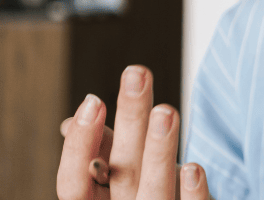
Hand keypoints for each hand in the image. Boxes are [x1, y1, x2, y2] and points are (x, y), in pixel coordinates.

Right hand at [57, 65, 211, 199]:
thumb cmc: (145, 192)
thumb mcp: (122, 173)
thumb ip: (103, 149)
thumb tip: (69, 122)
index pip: (74, 181)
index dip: (80, 144)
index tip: (93, 100)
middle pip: (122, 172)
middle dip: (130, 122)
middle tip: (137, 74)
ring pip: (154, 191)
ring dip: (160, 151)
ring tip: (166, 111)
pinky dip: (192, 193)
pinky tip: (194, 168)